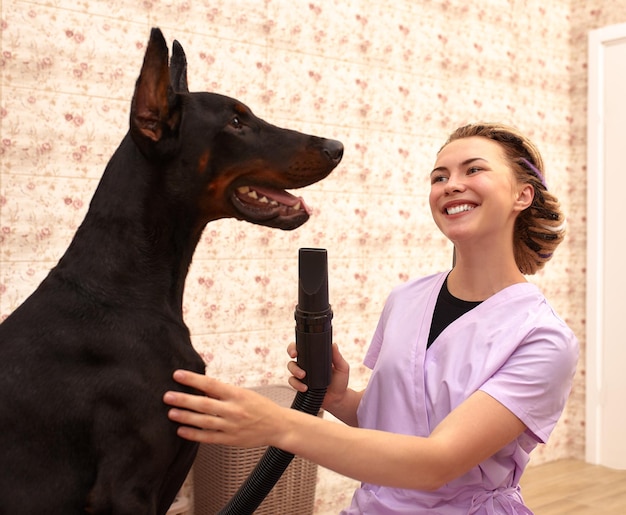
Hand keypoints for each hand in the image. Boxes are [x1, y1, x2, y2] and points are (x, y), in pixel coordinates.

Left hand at [163, 370, 281, 447]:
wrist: (278, 426)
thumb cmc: (260, 407)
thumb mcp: (244, 393)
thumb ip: (223, 391)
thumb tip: (199, 385)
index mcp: (237, 394)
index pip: (211, 384)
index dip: (193, 379)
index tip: (177, 375)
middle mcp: (233, 410)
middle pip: (204, 404)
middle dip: (184, 399)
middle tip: (167, 396)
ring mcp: (231, 426)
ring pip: (204, 421)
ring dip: (186, 417)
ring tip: (171, 413)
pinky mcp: (230, 440)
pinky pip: (208, 437)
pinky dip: (193, 434)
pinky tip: (181, 430)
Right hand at [287, 342, 350, 411]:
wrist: (337, 399)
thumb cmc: (340, 382)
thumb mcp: (342, 368)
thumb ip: (338, 357)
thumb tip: (333, 344)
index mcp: (316, 357)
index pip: (304, 347)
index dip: (296, 345)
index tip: (297, 348)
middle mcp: (307, 364)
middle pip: (294, 353)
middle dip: (291, 352)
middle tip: (294, 356)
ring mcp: (303, 374)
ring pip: (291, 367)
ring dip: (294, 370)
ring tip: (303, 375)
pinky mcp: (300, 384)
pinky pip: (292, 382)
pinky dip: (296, 384)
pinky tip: (305, 388)